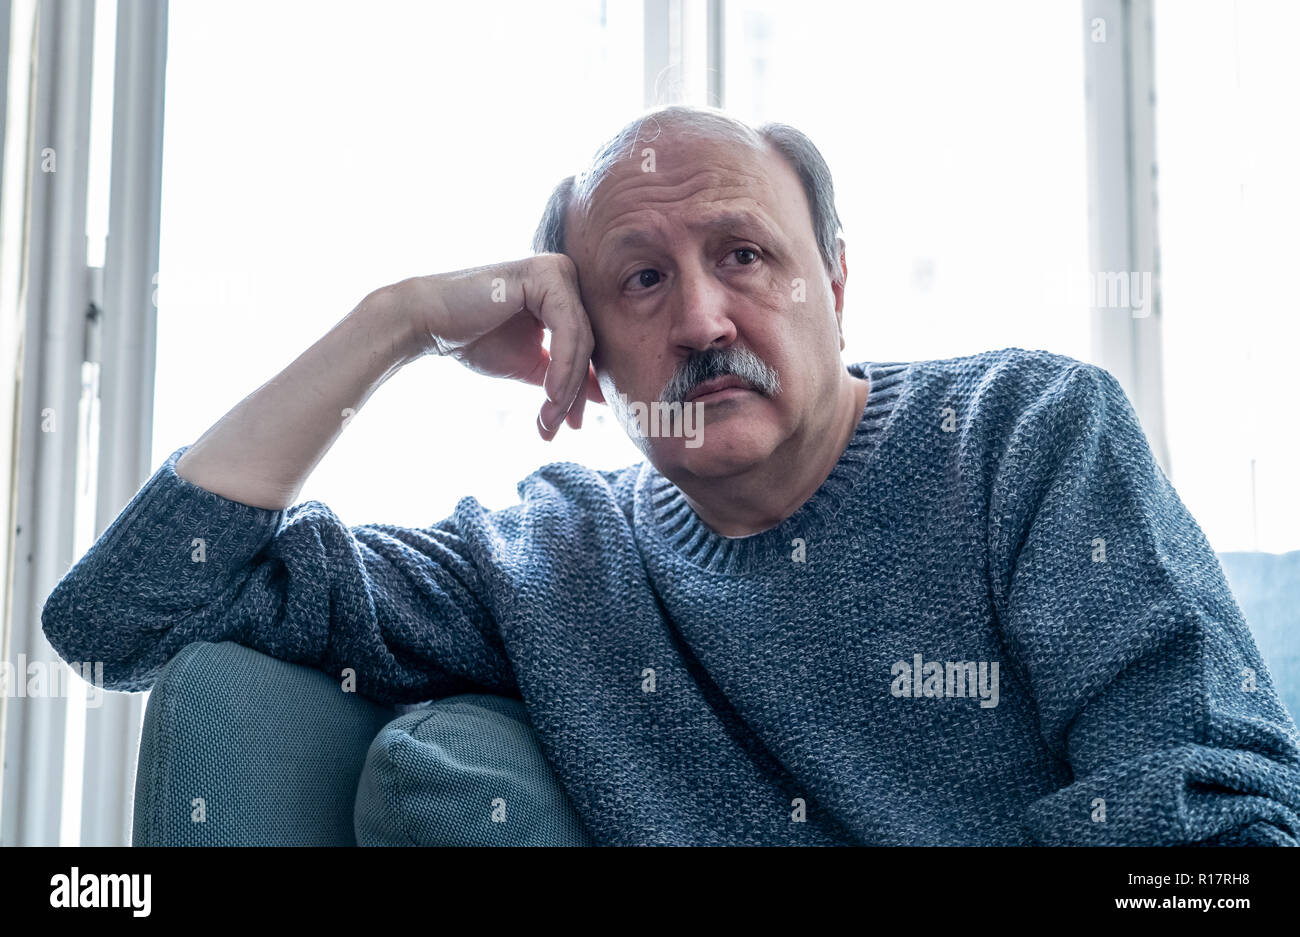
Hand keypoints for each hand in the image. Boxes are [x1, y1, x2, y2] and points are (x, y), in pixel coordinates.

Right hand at [375, 253, 604, 439]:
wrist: (428, 322)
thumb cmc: (475, 340)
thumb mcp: (534, 366)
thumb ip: (568, 377)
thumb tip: (606, 399)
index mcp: (566, 294)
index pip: (588, 347)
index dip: (582, 390)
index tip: (573, 426)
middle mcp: (567, 275)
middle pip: (588, 345)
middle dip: (574, 393)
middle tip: (562, 428)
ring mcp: (558, 270)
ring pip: (581, 342)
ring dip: (566, 388)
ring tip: (549, 419)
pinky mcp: (546, 274)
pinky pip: (568, 329)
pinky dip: (563, 367)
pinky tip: (550, 395)